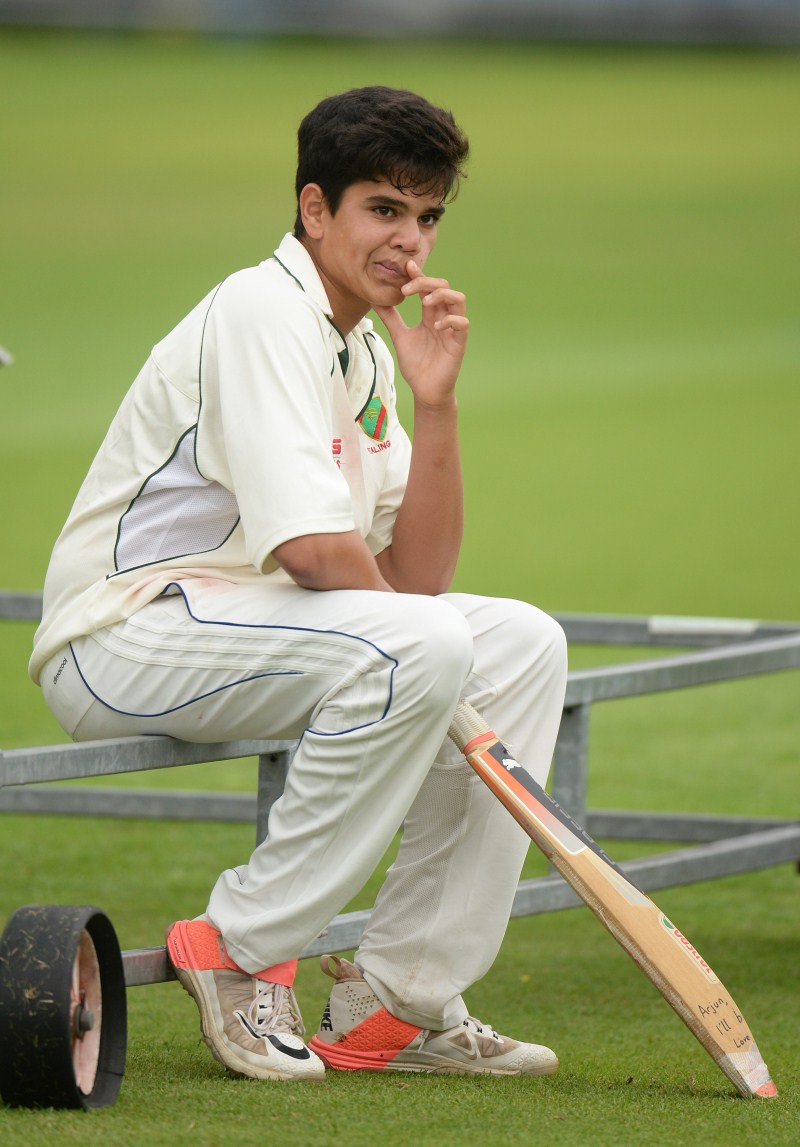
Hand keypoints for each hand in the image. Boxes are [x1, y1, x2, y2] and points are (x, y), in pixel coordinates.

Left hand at [373, 259, 468, 407]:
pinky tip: (434, 326)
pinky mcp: (459, 343)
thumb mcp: (399, 336)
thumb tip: (374, 299)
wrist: (425, 390)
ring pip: (458, 299)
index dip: (419, 275)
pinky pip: (462, 323)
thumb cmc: (416, 365)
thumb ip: (390, 317)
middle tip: (406, 290)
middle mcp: (443, 317)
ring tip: (425, 302)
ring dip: (442, 295)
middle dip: (426, 282)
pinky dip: (449, 320)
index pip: (428, 287)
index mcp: (430, 314)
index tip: (405, 267)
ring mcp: (453, 329)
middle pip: (444, 286)